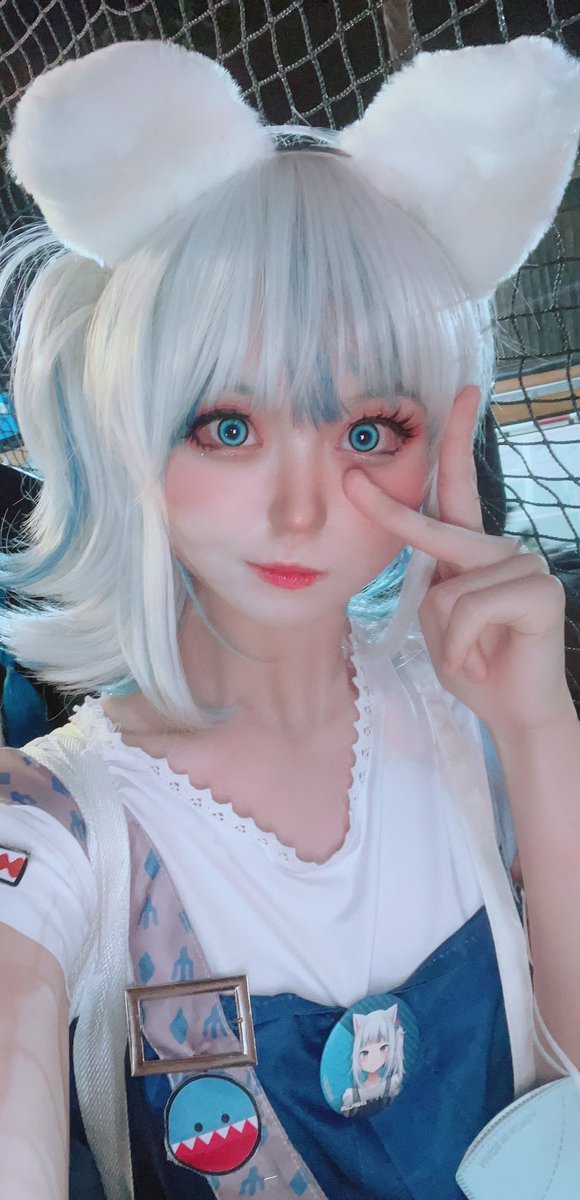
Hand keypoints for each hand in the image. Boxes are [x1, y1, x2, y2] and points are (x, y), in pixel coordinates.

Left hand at [344, 386, 569, 734]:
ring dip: (448, 637)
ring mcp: (524, 563)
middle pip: (439, 531)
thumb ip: (434, 582)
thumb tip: (436, 567)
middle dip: (404, 532)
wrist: (513, 711)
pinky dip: (463, 647)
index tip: (458, 394)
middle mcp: (501, 546)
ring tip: (475, 654)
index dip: (454, 440)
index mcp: (473, 549)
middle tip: (456, 576)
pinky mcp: (539, 589)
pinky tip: (487, 660)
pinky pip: (470, 611)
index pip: (458, 488)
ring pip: (448, 592)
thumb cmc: (473, 663)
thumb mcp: (439, 617)